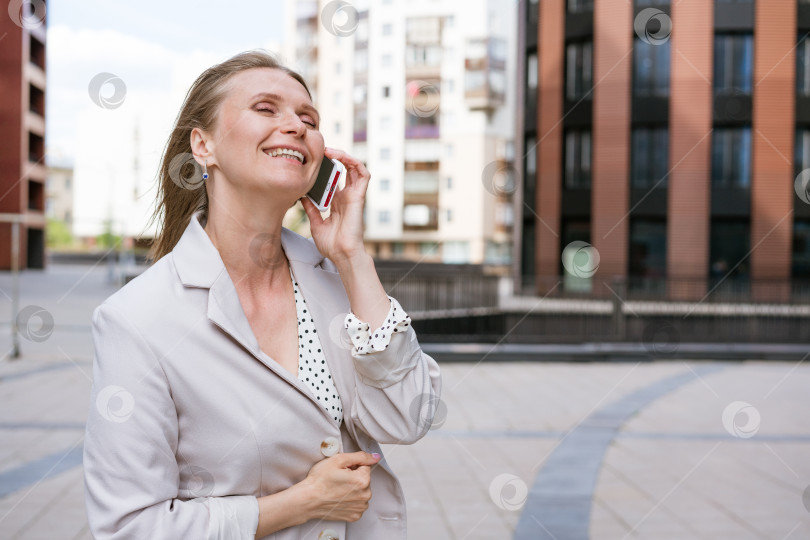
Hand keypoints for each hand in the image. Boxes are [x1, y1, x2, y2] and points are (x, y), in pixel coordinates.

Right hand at [298, 451, 380, 521]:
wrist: (308, 499)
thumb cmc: (319, 481)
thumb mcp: (338, 460)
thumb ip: (360, 456)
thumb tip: (375, 457)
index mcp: (363, 480)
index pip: (365, 466)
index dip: (352, 466)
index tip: (342, 470)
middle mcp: (365, 496)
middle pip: (364, 479)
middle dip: (354, 477)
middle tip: (338, 479)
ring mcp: (360, 507)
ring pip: (361, 491)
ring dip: (353, 489)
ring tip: (338, 489)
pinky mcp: (355, 516)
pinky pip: (358, 503)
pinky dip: (350, 500)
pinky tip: (339, 498)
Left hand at [300, 147, 369, 263]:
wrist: (341, 254)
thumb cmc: (331, 244)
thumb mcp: (316, 224)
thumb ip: (311, 209)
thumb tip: (302, 197)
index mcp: (337, 202)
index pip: (334, 178)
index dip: (326, 167)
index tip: (312, 160)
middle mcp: (346, 196)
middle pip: (344, 170)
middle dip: (334, 158)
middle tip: (319, 151)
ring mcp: (353, 195)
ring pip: (355, 168)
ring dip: (344, 156)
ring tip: (329, 151)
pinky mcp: (359, 196)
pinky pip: (363, 174)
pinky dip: (354, 162)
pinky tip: (341, 157)